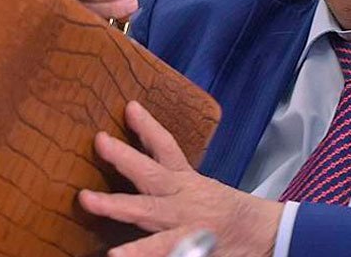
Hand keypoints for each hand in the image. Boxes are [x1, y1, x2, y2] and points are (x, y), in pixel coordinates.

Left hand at [79, 102, 282, 256]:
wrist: (263, 236)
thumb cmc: (225, 211)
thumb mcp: (199, 187)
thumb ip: (169, 176)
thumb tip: (140, 155)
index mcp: (185, 181)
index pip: (166, 146)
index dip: (148, 126)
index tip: (130, 107)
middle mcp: (182, 198)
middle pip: (150, 174)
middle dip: (123, 157)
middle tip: (99, 141)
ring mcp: (184, 224)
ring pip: (147, 214)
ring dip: (117, 206)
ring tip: (88, 201)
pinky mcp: (188, 249)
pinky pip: (162, 251)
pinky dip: (140, 252)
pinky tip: (116, 255)